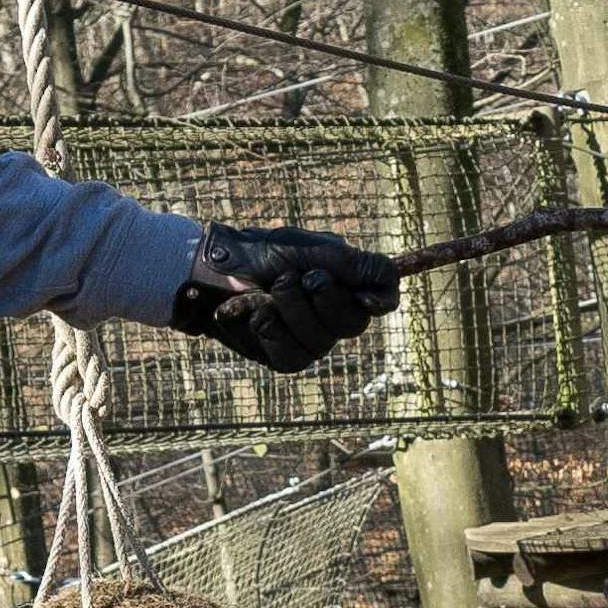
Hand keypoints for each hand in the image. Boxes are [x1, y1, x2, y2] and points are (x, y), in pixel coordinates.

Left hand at [167, 220, 402, 373]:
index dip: (378, 301)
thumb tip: (395, 283)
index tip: (363, 296)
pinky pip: (293, 355)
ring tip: (267, 290)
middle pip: (353, 324)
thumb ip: (359, 265)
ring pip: (320, 342)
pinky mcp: (283, 357)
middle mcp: (332, 315)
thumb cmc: (262, 253)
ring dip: (289, 310)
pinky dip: (271, 330)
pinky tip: (255, 313)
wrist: (212, 269)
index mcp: (346, 283)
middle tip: (293, 277)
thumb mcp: (315, 250)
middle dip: (322, 299)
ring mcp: (309, 339)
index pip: (382, 298)